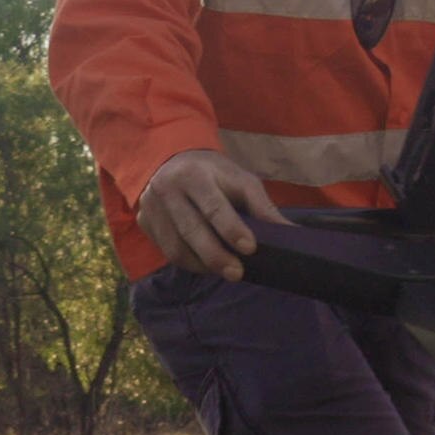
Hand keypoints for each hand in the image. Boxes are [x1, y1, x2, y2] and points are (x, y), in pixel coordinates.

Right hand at [137, 146, 286, 280]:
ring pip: (175, 247)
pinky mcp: (144, 222)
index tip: (250, 248)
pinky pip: (166, 251)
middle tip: (237, 274)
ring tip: (224, 272)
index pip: (213, 206)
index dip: (231, 229)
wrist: (170, 160)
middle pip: (192, 230)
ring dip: (202, 265)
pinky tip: (205, 265)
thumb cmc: (214, 173)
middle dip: (216, 256)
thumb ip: (262, 206)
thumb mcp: (240, 180)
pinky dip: (189, 263)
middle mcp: (168, 190)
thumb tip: (290, 233)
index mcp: (194, 175)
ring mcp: (151, 207)